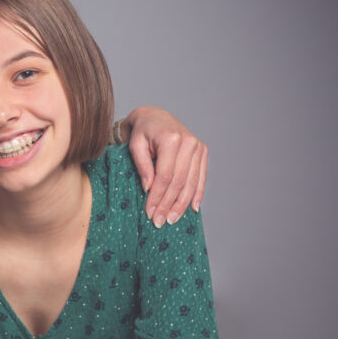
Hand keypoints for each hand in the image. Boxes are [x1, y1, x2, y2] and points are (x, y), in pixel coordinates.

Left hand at [123, 106, 207, 226]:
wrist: (155, 117)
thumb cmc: (142, 132)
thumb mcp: (135, 146)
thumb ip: (142, 166)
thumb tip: (149, 188)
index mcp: (171, 139)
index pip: (165, 176)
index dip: (157, 196)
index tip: (150, 212)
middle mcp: (188, 142)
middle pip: (179, 181)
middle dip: (168, 204)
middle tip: (159, 221)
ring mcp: (198, 147)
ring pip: (191, 182)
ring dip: (182, 204)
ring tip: (172, 219)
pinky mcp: (203, 152)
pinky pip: (201, 177)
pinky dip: (197, 194)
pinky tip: (192, 209)